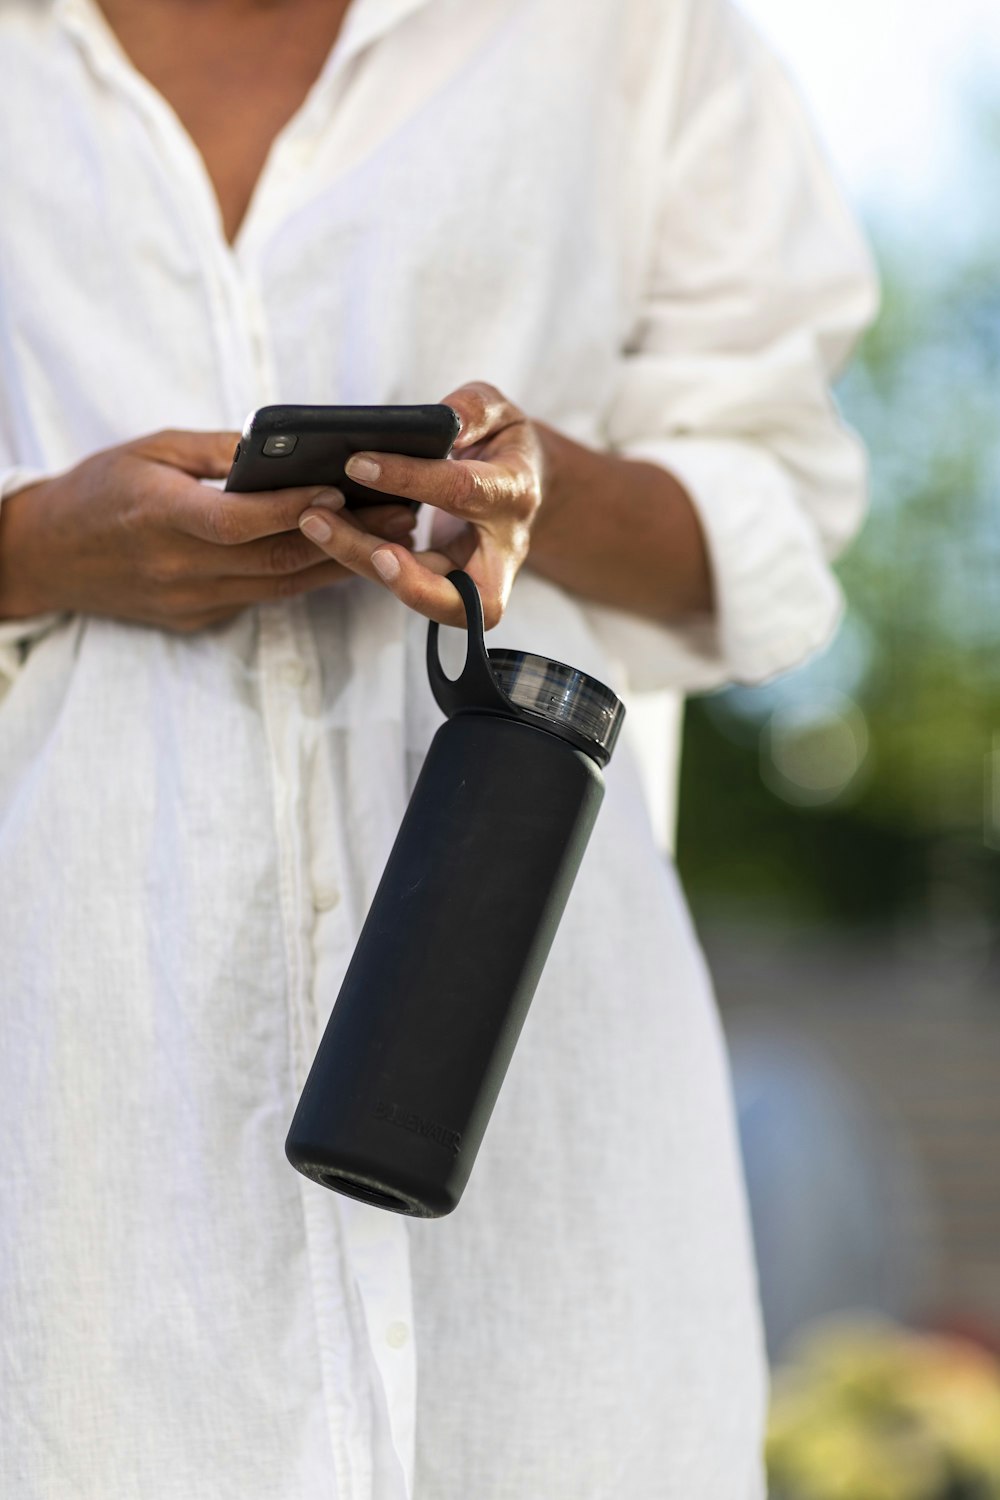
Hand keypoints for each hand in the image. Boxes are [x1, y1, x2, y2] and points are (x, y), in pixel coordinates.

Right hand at [0, 429, 416, 631]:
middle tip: (400, 516)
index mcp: (161, 518)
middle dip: (345, 538)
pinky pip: (262, 597)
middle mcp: (180, 569)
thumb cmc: (99, 490)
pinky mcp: (198, 619)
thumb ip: (218, 451)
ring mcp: (190, 601)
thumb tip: (283, 447)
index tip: (344, 489)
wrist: (47, 556)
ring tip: (391, 537)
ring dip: (340, 563)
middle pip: (276, 559)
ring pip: (280, 586)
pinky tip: (345, 557)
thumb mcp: (151, 450)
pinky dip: (304, 577)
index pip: (240, 521)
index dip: (295, 508)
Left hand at [296, 383, 545, 627]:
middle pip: (457, 591)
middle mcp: (501, 550)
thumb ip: (475, 408)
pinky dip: (364, 561)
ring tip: (315, 523)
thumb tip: (444, 421)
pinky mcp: (447, 587)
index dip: (411, 479)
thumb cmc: (503, 444)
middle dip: (405, 579)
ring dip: (366, 565)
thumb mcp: (500, 412)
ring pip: (423, 597)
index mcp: (512, 494)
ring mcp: (476, 578)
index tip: (359, 464)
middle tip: (360, 549)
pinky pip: (403, 585)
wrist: (519, 485)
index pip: (462, 492)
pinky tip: (327, 530)